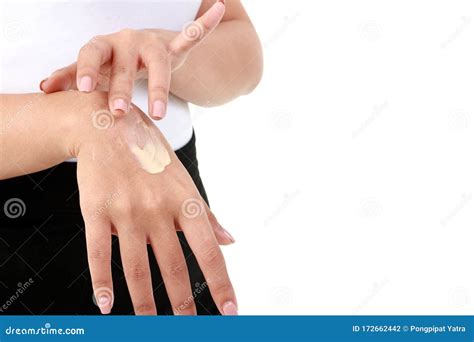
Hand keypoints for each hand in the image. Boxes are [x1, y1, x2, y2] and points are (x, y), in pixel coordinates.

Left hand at [39, 1, 224, 118]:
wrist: (135, 54)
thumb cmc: (111, 64)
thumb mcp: (91, 69)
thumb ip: (70, 75)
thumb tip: (44, 87)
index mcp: (105, 45)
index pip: (93, 53)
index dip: (90, 69)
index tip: (87, 90)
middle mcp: (127, 41)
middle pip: (125, 65)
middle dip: (123, 89)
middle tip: (119, 112)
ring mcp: (152, 44)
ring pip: (159, 62)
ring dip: (159, 87)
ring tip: (157, 113)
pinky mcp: (173, 49)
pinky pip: (189, 37)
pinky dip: (203, 26)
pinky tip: (218, 8)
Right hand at [71, 91, 236, 314]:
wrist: (106, 125)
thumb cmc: (150, 153)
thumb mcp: (185, 179)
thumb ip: (207, 214)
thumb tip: (231, 241)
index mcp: (185, 202)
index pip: (209, 250)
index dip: (221, 283)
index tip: (231, 310)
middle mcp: (158, 209)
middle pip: (174, 266)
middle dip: (183, 302)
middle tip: (189, 326)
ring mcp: (126, 211)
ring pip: (137, 267)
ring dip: (145, 302)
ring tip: (151, 325)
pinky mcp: (96, 211)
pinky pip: (99, 253)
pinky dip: (102, 282)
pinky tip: (106, 304)